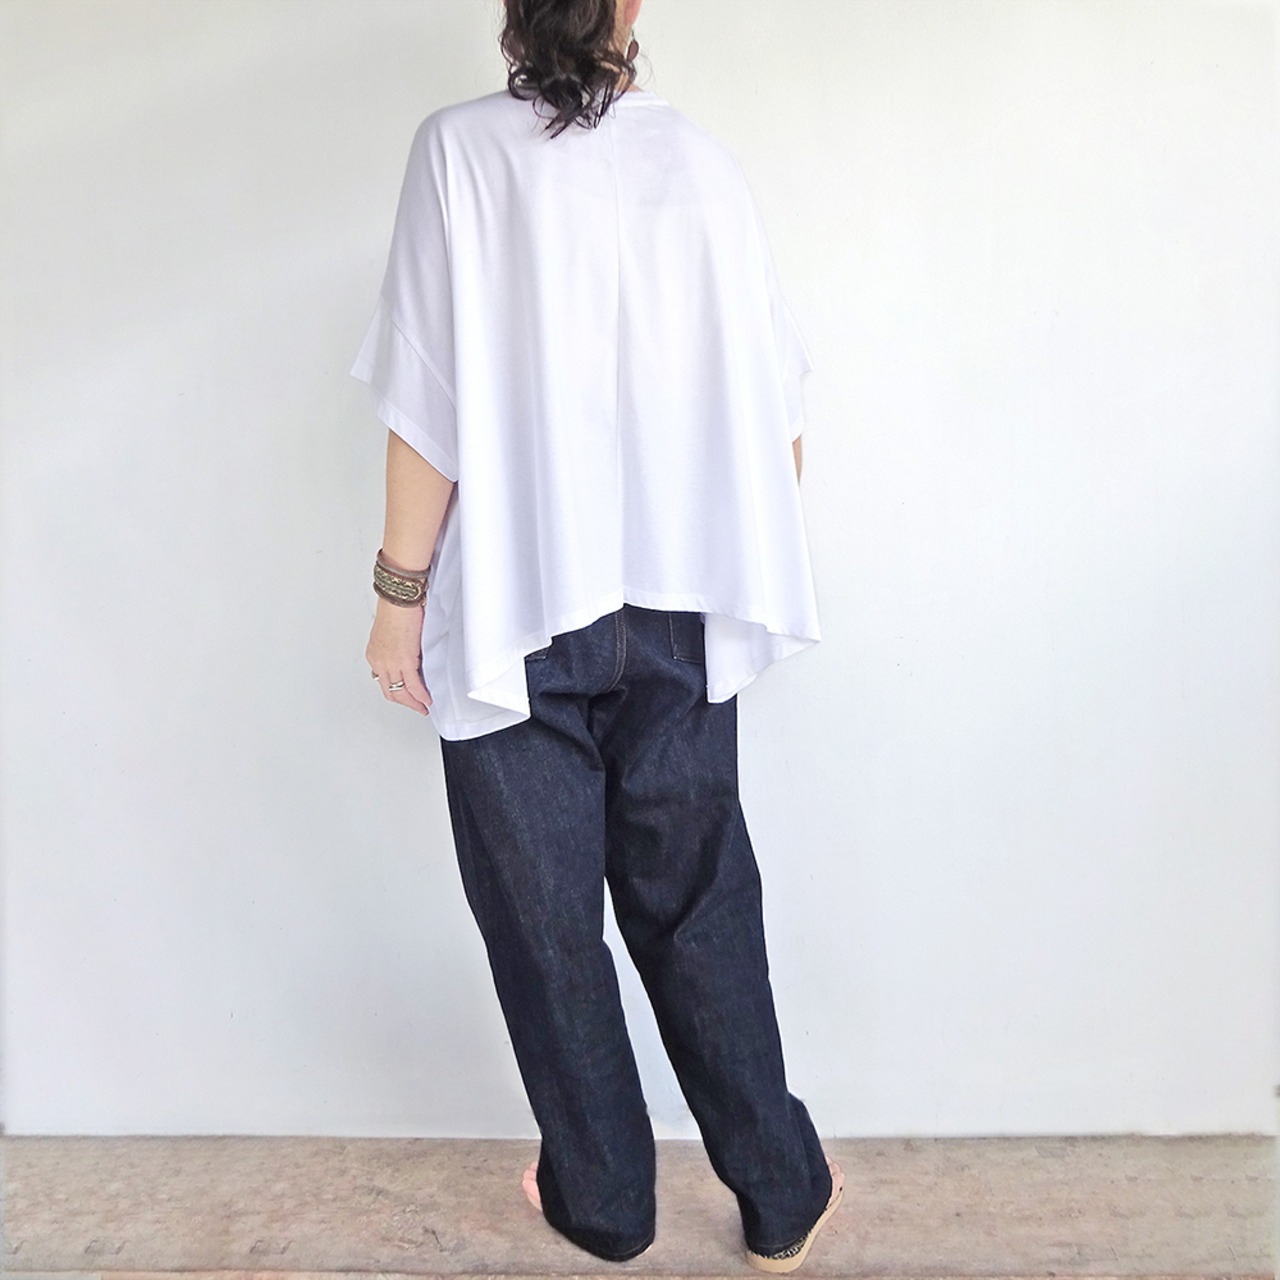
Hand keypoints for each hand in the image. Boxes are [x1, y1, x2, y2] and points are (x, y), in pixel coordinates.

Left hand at [366, 597, 431, 715]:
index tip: (406, 695)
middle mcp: (379, 661)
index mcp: (375, 654)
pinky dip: (421, 696)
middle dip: (405, 702)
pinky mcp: (404, 661)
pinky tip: (427, 699)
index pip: (384, 680)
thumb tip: (411, 653)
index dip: (396, 691)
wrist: (400, 597)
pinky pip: (413, 685)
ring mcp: (390, 663)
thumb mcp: (394, 632)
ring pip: (400, 692)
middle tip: (417, 707)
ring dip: (413, 703)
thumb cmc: (398, 606)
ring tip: (424, 707)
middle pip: (390, 691)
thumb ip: (399, 647)